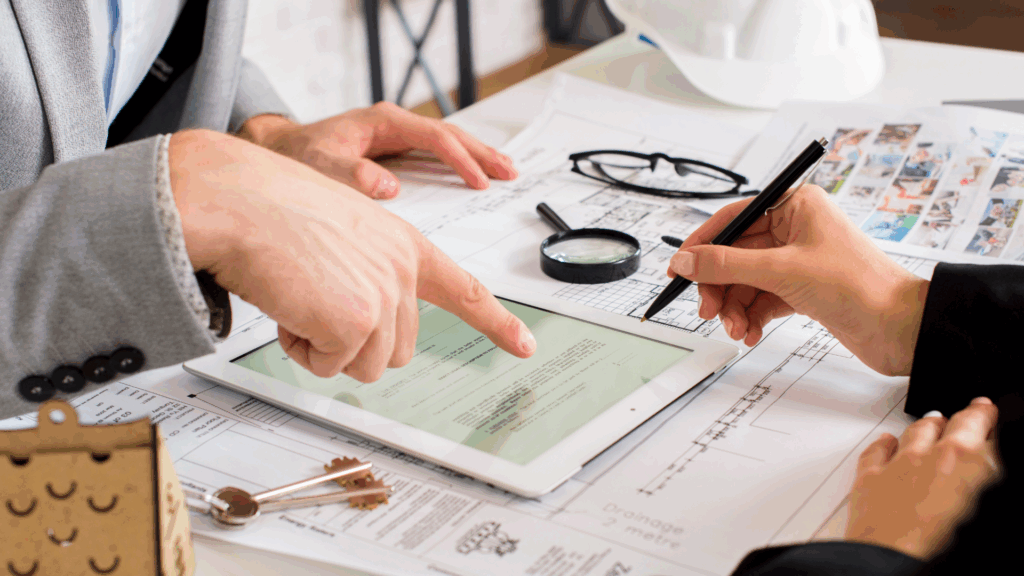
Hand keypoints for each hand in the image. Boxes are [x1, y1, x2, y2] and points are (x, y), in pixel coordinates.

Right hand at [169, 129, 534, 381]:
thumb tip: (366, 331)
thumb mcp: (342, 237)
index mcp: (403, 246)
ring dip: (323, 346)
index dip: (496, 322)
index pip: (463, 289)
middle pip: (394, 348)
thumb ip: (369, 277)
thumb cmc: (273, 213)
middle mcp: (402, 269)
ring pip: (363, 364)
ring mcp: (383, 294)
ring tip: (298, 297)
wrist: (236, 200)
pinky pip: (328, 366)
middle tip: (313, 299)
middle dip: (350, 341)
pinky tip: (287, 306)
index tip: (524, 345)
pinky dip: (301, 348)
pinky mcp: (356, 320)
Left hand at [237, 103, 516, 198]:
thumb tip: (389, 187)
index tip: (478, 181)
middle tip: (509, 172)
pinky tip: (472, 175)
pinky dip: (457, 164)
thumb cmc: (297, 156)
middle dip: (481, 153)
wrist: (279, 152)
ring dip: (475, 156)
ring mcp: (395, 137)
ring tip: (504, 172)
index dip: (460, 160)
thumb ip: (352, 176)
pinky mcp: (394, 151)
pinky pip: (434, 155)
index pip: (434, 138)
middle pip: (450, 135)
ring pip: (446, 143)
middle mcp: (393, 125)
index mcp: (382, 122)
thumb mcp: (320, 167)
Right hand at [668, 185, 928, 375]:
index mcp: (795, 206)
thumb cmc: (860, 286)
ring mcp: (798, 260)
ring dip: (734, 307)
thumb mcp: (781, 270)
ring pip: (745, 280)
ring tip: (736, 329)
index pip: (732, 219)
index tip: (679, 270)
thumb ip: (726, 265)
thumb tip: (685, 260)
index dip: (702, 245)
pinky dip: (752, 317)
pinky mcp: (802, 288)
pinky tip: (751, 333)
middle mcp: (795, 229)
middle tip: (708, 310)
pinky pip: (762, 298)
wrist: (901, 328)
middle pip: (734, 254)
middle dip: (719, 286)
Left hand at [845, 397, 1000, 558]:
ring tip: (934, 420)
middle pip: (953, 423)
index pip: (982, 427)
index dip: (988, 418)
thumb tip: (981, 472)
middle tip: (975, 410)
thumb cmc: (942, 546)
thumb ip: (980, 480)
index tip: (991, 412)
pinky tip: (887, 442)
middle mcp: (932, 456)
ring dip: (928, 425)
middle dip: (966, 415)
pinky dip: (884, 444)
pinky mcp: (869, 478)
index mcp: (968, 463)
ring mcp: (898, 464)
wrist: (892, 561)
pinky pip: (876, 451)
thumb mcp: (979, 507)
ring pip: (915, 431)